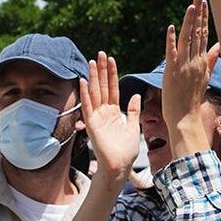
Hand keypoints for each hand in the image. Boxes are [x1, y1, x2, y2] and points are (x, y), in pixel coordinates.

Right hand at [80, 52, 141, 191]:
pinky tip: (84, 81)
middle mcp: (104, 112)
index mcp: (114, 112)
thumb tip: (136, 94)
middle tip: (100, 53)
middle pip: (103, 87)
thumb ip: (133, 110)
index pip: (113, 88)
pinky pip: (88, 106)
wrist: (120, 166)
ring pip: (95, 92)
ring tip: (92, 61)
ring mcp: (97, 117)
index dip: (112, 74)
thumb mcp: (133, 126)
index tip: (111, 59)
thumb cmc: (126, 150)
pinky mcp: (92, 124)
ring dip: (93, 77)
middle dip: (102, 70)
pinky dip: (86, 94)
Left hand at [161, 0, 220, 149]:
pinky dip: (171, 40)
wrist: (185, 117)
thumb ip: (211, 60)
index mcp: (201, 62)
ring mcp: (183, 66)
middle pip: (198, 34)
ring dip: (189, 22)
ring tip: (191, 6)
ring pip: (187, 39)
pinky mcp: (172, 71)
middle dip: (199, 15)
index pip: (204, 35)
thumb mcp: (205, 77)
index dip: (204, 19)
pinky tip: (171, 27)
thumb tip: (219, 46)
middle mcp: (194, 61)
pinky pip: (172, 53)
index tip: (204, 4)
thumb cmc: (192, 98)